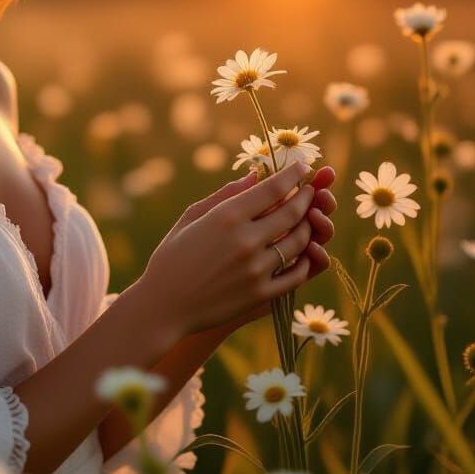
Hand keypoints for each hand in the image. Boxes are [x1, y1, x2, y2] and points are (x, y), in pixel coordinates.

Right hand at [139, 161, 324, 339]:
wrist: (163, 306)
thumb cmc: (171, 257)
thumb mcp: (191, 218)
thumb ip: (225, 195)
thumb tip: (255, 176)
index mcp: (226, 217)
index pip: (273, 188)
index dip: (293, 175)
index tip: (302, 167)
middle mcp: (245, 240)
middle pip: (292, 212)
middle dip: (307, 197)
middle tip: (311, 190)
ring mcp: (256, 269)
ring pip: (299, 242)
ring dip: (309, 226)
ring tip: (307, 219)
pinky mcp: (261, 295)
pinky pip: (297, 274)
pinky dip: (305, 260)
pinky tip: (303, 252)